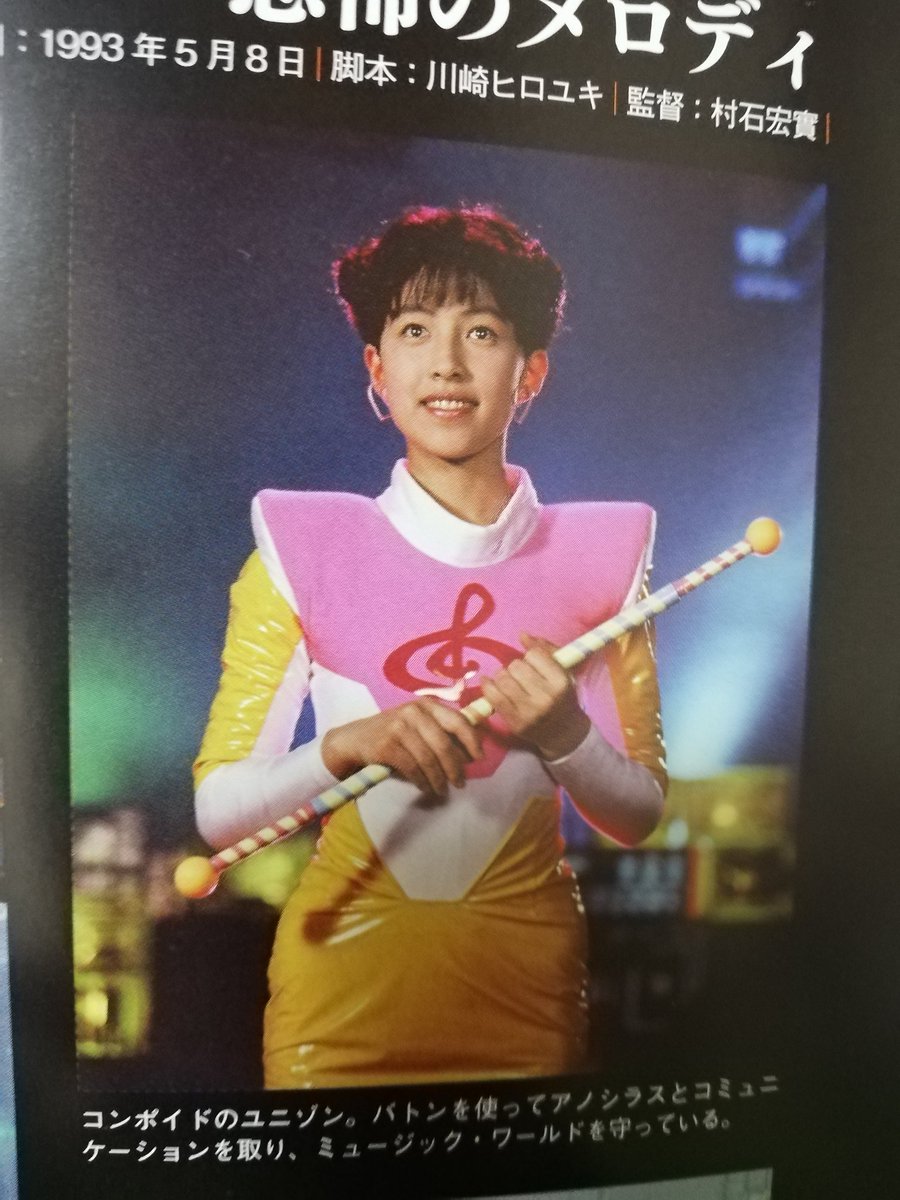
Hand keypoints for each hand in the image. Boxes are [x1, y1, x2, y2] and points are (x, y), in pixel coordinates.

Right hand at [321, 699, 482, 795]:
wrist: (354, 739)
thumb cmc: (394, 735)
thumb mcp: (418, 726)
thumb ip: (441, 733)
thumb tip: (471, 755)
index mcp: (427, 705)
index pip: (457, 720)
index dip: (472, 740)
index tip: (479, 758)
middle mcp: (413, 712)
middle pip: (444, 744)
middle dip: (455, 767)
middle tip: (460, 783)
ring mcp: (398, 727)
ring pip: (429, 759)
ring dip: (438, 779)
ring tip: (442, 790)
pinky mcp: (386, 745)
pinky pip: (412, 768)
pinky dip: (422, 781)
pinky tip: (425, 787)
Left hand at [480, 633, 590, 760]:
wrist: (564, 732)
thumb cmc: (563, 696)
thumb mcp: (563, 671)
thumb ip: (545, 650)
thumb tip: (522, 635)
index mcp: (561, 682)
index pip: (534, 655)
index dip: (530, 656)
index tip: (533, 664)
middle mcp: (545, 697)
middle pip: (516, 666)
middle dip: (515, 666)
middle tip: (520, 674)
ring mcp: (529, 712)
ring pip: (503, 680)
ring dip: (502, 675)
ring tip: (508, 679)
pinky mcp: (514, 723)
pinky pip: (493, 697)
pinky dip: (488, 686)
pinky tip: (489, 682)